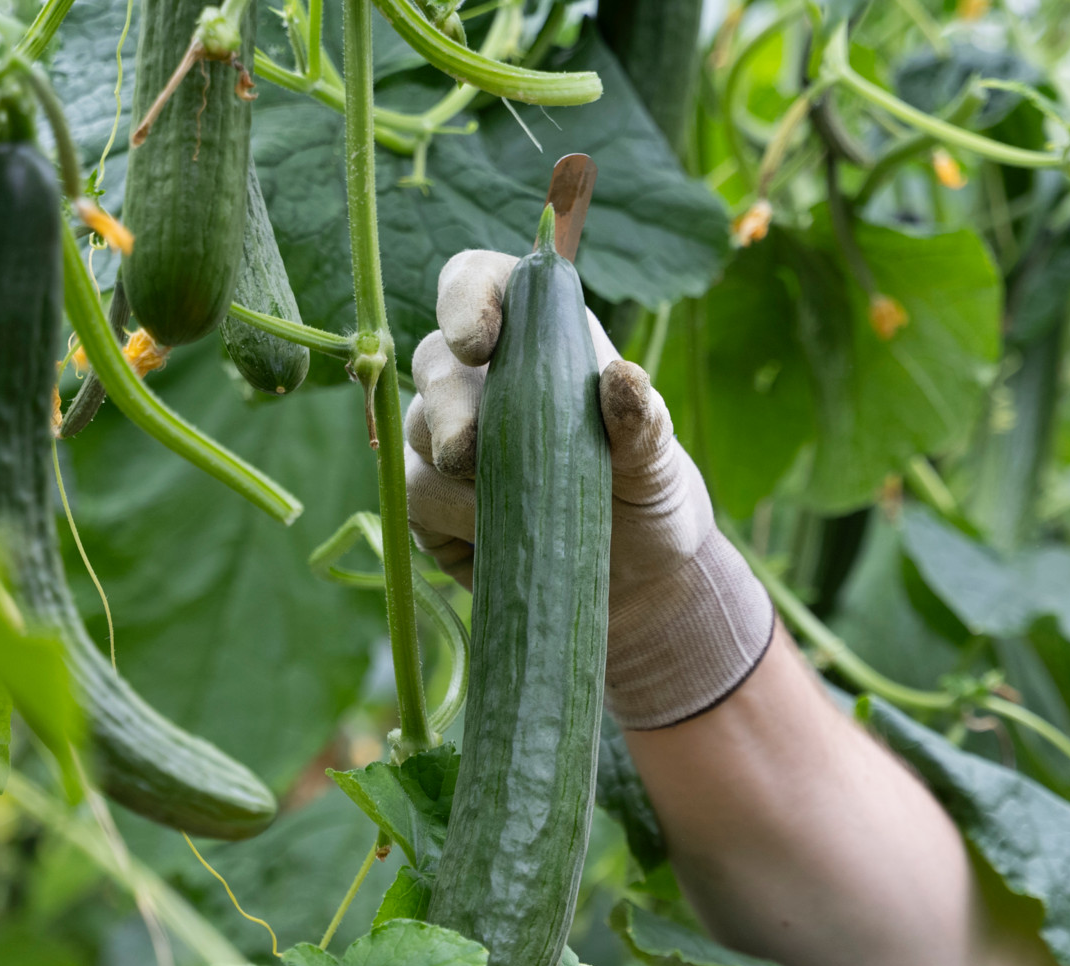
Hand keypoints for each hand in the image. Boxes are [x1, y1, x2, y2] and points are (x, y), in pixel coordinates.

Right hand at [403, 249, 773, 729]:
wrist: (632, 579)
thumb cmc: (645, 495)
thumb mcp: (656, 459)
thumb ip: (642, 419)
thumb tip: (623, 379)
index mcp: (532, 335)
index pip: (474, 282)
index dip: (464, 300)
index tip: (477, 343)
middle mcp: (478, 377)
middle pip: (432, 363)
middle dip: (445, 407)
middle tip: (464, 451)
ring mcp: (444, 439)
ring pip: (413, 441)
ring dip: (455, 481)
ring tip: (515, 515)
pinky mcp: (430, 503)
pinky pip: (414, 503)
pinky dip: (451, 525)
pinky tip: (494, 542)